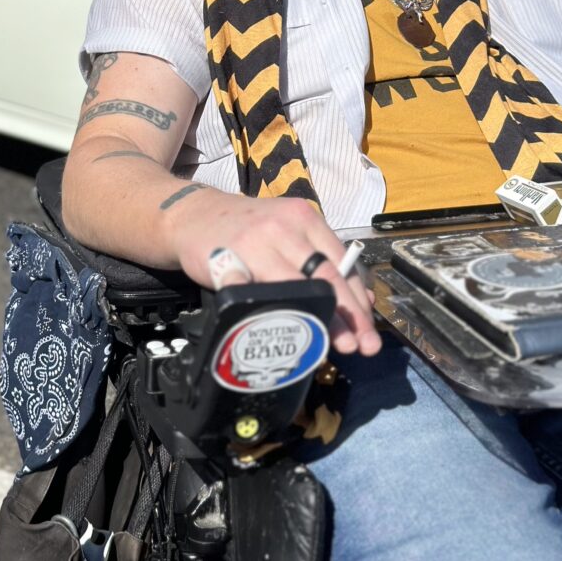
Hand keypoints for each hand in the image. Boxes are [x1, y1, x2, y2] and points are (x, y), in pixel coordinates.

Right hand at [165, 189, 380, 355]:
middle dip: (345, 315)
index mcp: (305, 218)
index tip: (368, 332)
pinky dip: (268, 314)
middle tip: (360, 346)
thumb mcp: (289, 232)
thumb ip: (322, 260)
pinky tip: (279, 333)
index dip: (358, 301)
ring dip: (314, 320)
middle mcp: (283, 226)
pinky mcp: (227, 261)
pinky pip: (252, 293)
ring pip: (293, 286)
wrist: (193, 214)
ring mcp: (255, 242)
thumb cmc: (249, 228)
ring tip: (327, 346)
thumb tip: (364, 300)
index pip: (343, 262)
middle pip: (324, 275)